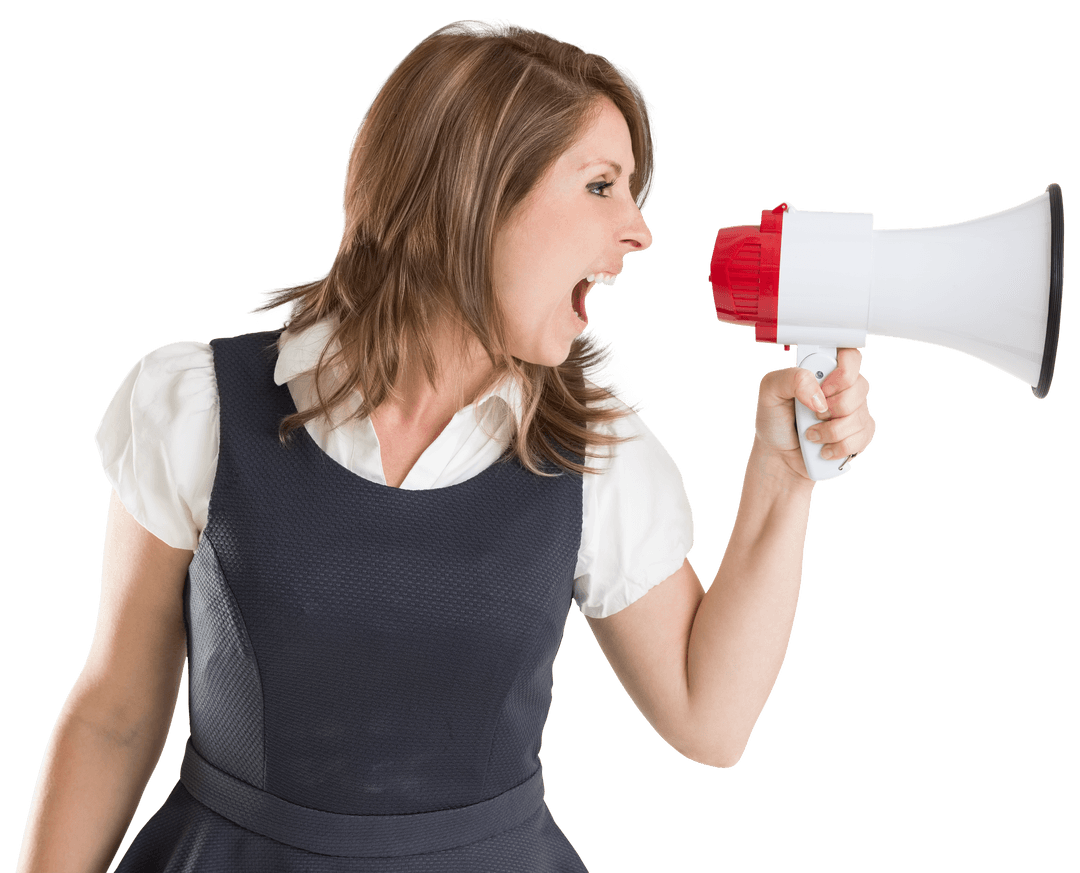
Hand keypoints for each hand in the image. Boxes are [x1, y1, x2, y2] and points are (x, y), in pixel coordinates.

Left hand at [752, 348, 875, 482]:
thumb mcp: (770, 391)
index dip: (842, 372)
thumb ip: (792, 379)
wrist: (778, 455)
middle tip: (812, 414)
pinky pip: (861, 438)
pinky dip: (838, 447)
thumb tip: (820, 396)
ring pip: (859, 417)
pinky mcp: (860, 434)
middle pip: (860, 387)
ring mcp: (855, 411)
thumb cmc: (774, 420)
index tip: (824, 389)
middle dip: (832, 407)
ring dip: (830, 431)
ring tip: (811, 434)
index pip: (850, 355)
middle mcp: (844, 388)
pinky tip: (824, 448)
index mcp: (824, 371)